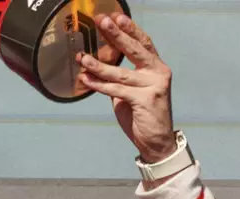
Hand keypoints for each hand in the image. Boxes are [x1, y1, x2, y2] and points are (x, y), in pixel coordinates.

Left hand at [76, 13, 176, 163]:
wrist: (156, 141)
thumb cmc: (142, 115)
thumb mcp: (129, 91)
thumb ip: (119, 77)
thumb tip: (96, 63)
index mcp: (155, 67)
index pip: (142, 42)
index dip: (129, 28)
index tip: (114, 16)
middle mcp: (158, 73)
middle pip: (135, 49)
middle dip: (116, 34)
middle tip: (102, 21)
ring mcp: (153, 86)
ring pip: (120, 73)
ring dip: (98, 65)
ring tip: (81, 57)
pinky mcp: (145, 100)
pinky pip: (116, 90)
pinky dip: (99, 85)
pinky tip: (86, 79)